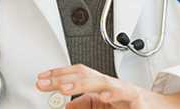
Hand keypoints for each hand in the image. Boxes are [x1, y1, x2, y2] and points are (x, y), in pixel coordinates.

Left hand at [36, 64, 179, 108]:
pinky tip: (104, 97)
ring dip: (83, 84)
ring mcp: (126, 91)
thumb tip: (67, 104)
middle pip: (86, 75)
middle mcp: (113, 85)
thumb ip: (87, 104)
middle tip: (45, 82)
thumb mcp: (106, 105)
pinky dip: (115, 95)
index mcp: (103, 86)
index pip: (79, 75)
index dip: (59, 75)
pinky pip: (125, 96)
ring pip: (102, 83)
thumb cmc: (136, 106)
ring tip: (65, 87)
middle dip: (64, 78)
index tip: (41, 79)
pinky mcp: (138, 100)